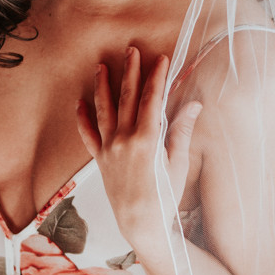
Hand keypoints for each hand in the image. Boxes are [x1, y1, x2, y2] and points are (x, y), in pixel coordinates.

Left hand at [75, 46, 201, 248]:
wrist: (141, 223)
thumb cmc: (165, 196)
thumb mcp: (179, 163)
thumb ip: (181, 131)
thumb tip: (194, 105)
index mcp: (146, 139)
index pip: (152, 99)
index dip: (156, 77)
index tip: (161, 59)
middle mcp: (124, 140)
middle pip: (127, 98)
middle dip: (130, 72)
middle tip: (131, 50)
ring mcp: (109, 149)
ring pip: (104, 110)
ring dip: (102, 86)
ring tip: (101, 67)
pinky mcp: (100, 160)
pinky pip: (88, 135)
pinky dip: (83, 118)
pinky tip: (80, 103)